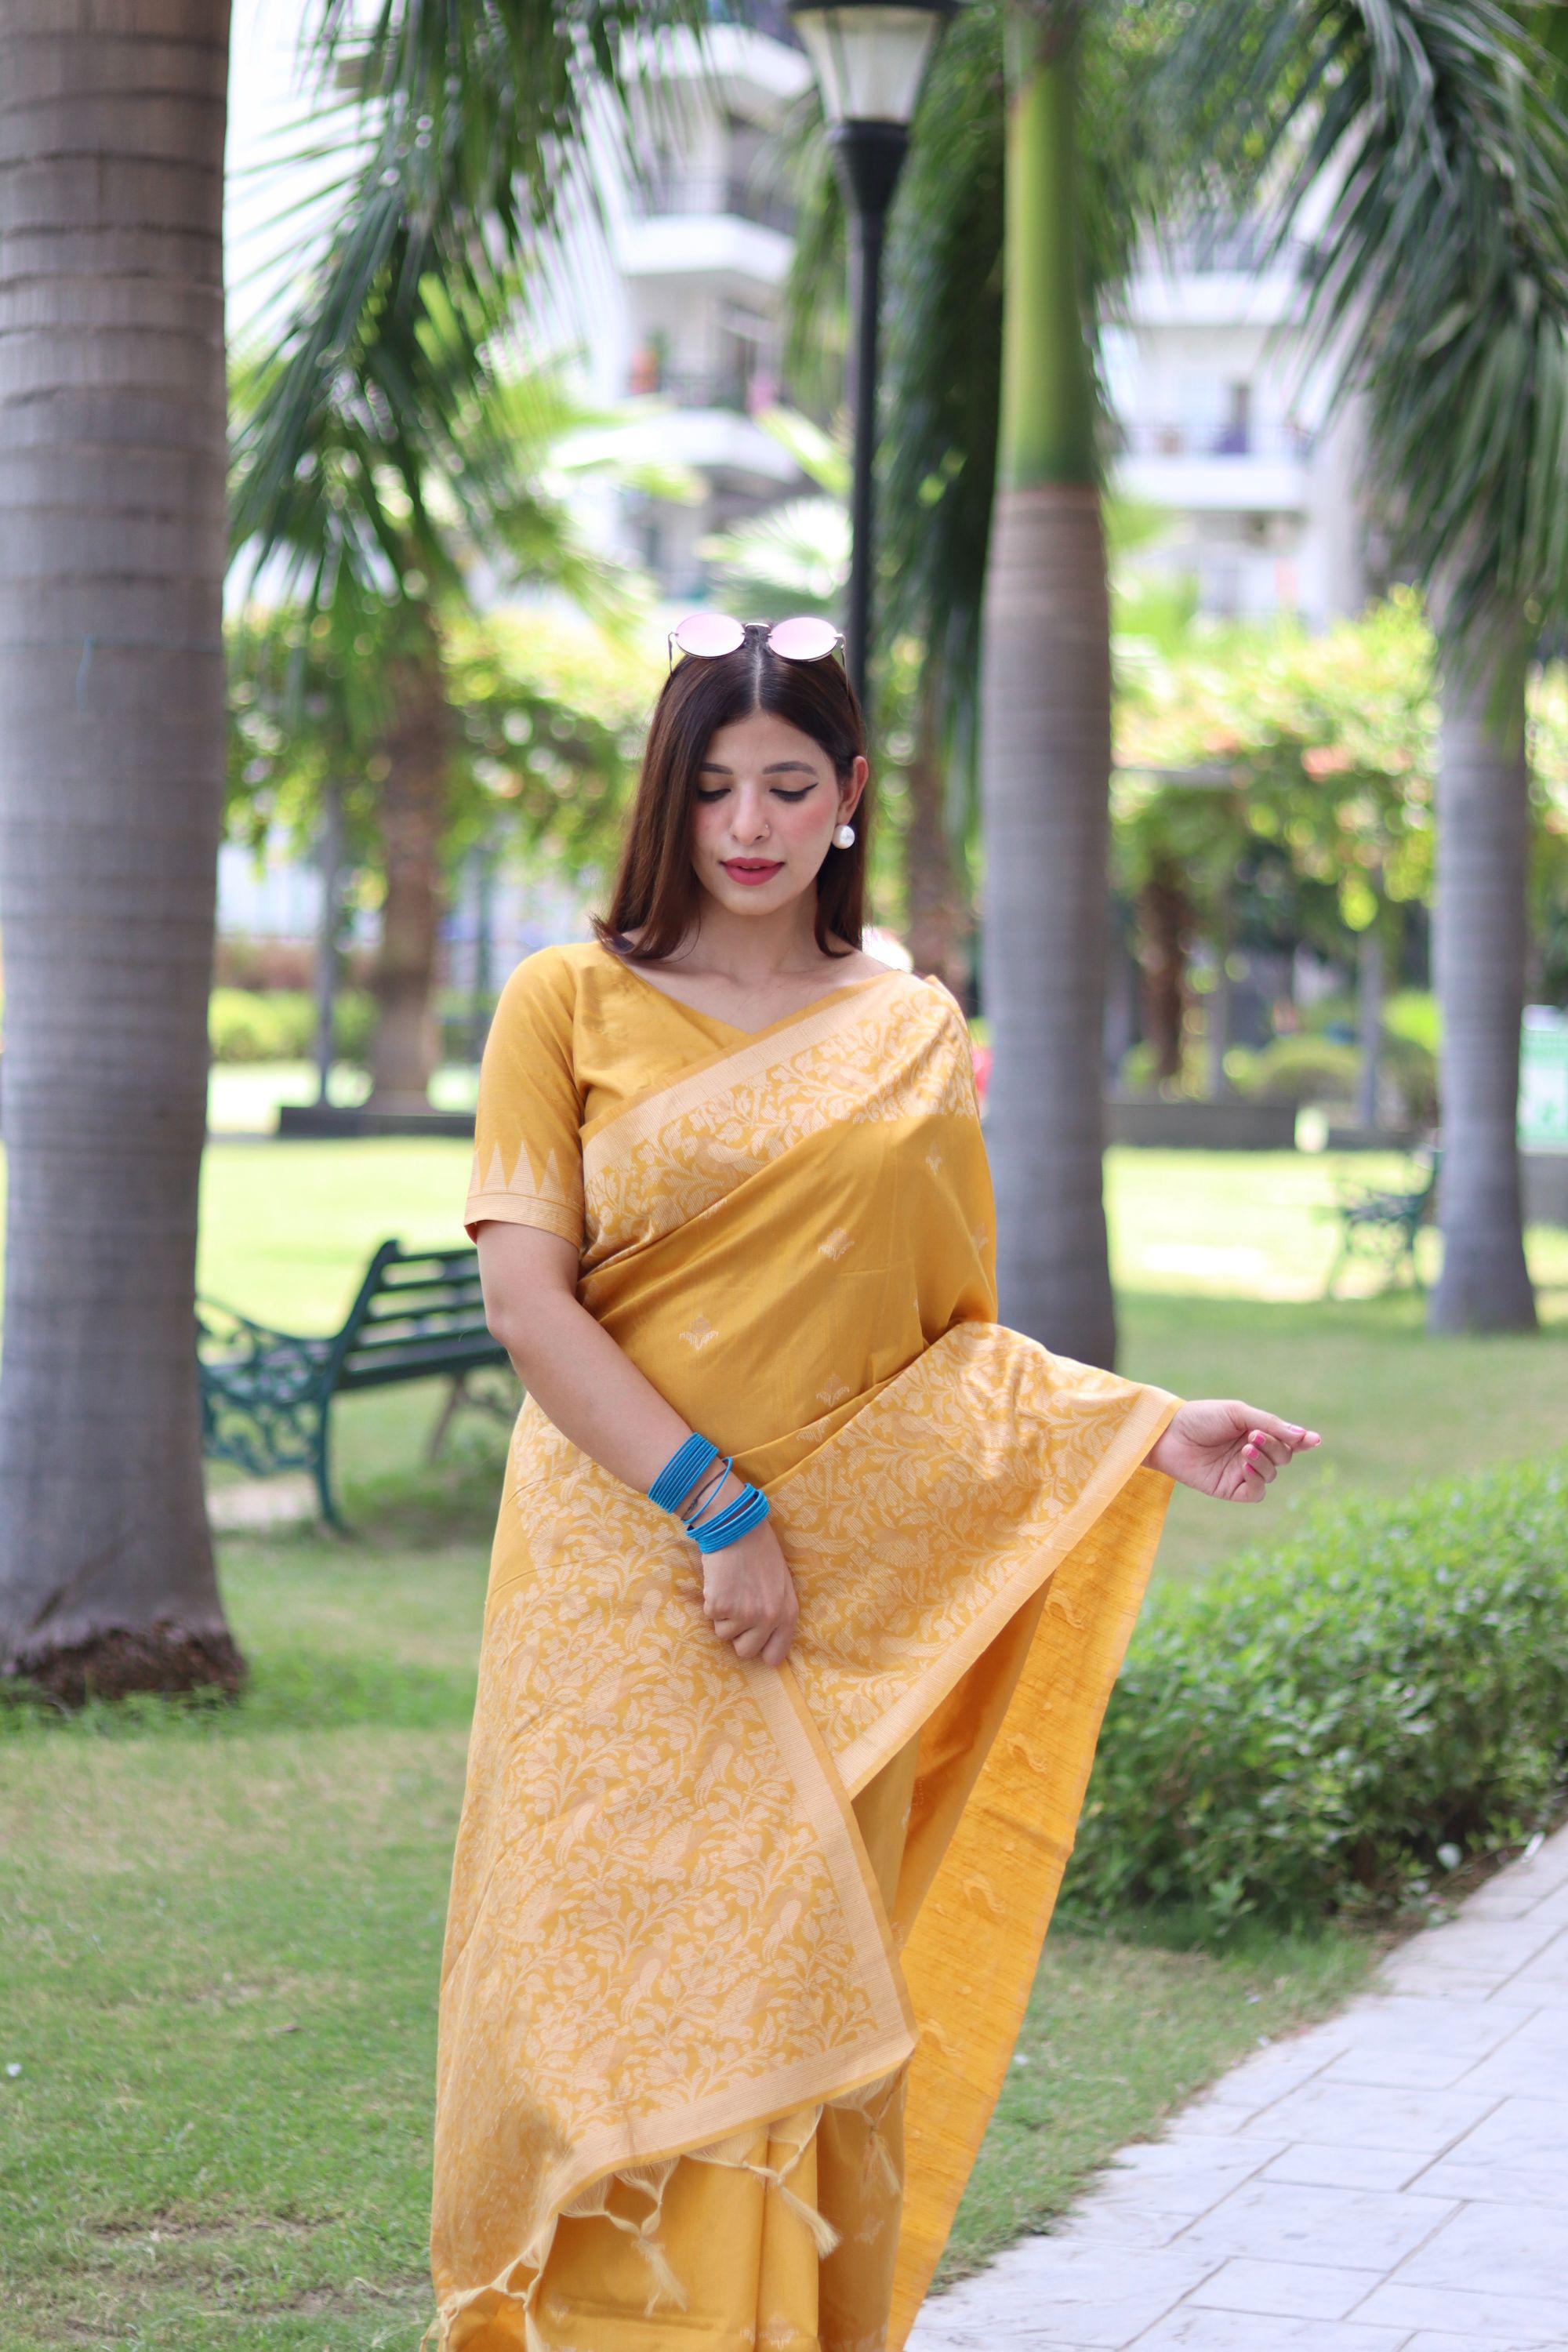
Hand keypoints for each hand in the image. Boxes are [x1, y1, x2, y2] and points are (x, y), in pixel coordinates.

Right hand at [701, 1515, 798, 1666]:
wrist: (737, 1527)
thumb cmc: (761, 1551)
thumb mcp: (781, 1584)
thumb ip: (777, 1613)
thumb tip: (768, 1647)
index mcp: (787, 1613)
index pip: (774, 1655)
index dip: (761, 1650)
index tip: (752, 1642)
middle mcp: (768, 1618)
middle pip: (745, 1651)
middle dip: (738, 1635)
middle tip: (737, 1610)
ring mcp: (744, 1614)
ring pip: (724, 1634)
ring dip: (723, 1615)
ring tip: (731, 1587)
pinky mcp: (720, 1606)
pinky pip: (710, 1616)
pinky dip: (711, 1601)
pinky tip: (720, 1581)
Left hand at [1145, 1400, 1321, 1501]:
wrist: (1168, 1434)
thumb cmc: (1201, 1418)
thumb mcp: (1238, 1413)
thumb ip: (1271, 1425)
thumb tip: (1307, 1438)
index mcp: (1256, 1431)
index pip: (1288, 1440)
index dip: (1303, 1441)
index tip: (1314, 1440)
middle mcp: (1252, 1453)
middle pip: (1284, 1456)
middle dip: (1274, 1446)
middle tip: (1253, 1436)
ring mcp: (1242, 1472)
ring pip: (1272, 1474)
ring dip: (1263, 1461)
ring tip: (1244, 1449)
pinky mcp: (1231, 1489)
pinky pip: (1256, 1492)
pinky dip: (1256, 1479)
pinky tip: (1244, 1466)